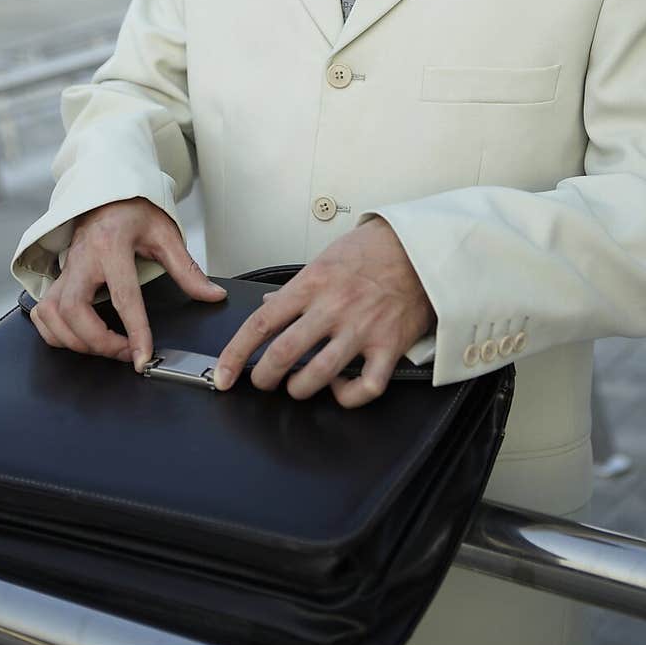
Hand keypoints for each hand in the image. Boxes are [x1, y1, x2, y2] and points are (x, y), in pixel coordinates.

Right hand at [29, 197, 225, 371]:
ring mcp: (66, 269)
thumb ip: (187, 269)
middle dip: (96, 341)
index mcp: (112, 245)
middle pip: (74, 309)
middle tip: (123, 353)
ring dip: (74, 340)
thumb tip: (212, 295)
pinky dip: (55, 333)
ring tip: (104, 349)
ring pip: (51, 314)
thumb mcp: (166, 234)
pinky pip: (43, 313)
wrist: (107, 193)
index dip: (134, 332)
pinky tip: (76, 338)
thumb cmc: (134, 210)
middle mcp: (83, 258)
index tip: (142, 356)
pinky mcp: (57, 277)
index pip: (123, 296)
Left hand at [214, 217, 434, 407]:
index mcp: (311, 284)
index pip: (260, 324)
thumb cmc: (374, 250)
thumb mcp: (325, 259)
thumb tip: (269, 305)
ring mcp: (361, 329)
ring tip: (296, 387)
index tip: (224, 373)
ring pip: (316, 375)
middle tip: (261, 381)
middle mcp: (333, 308)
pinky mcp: (388, 346)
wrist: (420, 247)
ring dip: (298, 389)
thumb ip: (295, 288)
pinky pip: (366, 387)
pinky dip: (348, 396)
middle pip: (282, 354)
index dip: (235, 354)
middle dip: (263, 377)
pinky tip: (341, 389)